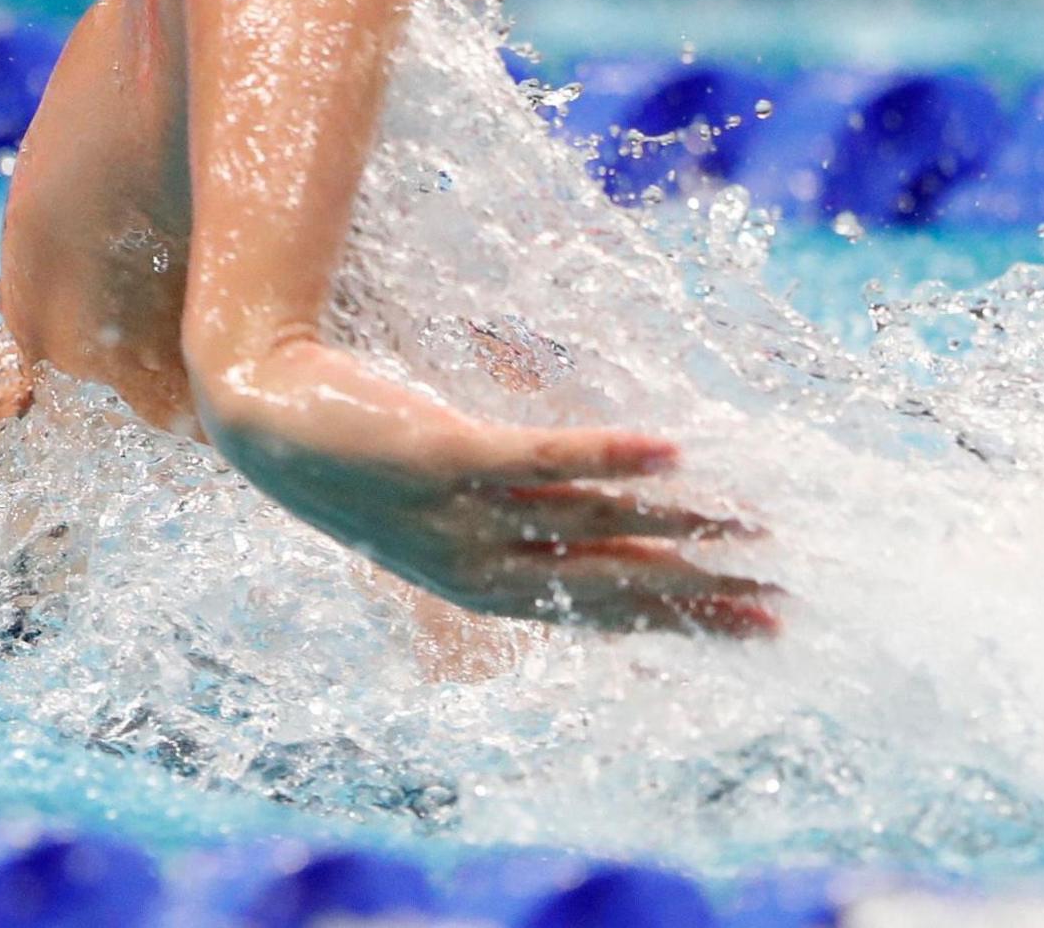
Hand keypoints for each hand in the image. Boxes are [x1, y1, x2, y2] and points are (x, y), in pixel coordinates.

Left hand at [194, 341, 780, 637]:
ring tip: (750, 519)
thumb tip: (618, 509)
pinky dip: (605, 454)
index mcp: (481, 586)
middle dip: (697, 588)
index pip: (601, 611)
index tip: (760, 628)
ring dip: (675, 519)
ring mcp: (457, 513)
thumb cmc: (360, 456)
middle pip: (608, 579)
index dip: (682, 621)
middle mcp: (474, 564)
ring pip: (587, 521)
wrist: (262, 414)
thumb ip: (523, 516)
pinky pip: (538, 457)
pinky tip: (670, 448)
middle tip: (782, 594)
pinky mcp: (439, 454)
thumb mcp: (446, 507)